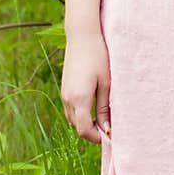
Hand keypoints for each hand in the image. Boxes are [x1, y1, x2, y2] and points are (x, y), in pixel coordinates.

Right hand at [61, 29, 111, 143]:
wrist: (82, 36)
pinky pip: (70, 109)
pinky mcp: (64, 88)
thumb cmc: (98, 57)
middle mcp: (68, 99)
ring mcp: (64, 94)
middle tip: (108, 129)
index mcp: (79, 99)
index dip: (96, 138)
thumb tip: (107, 128)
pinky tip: (93, 107)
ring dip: (85, 123)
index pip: (84, 130)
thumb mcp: (106, 83)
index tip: (109, 136)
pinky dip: (80, 114)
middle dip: (91, 132)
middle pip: (77, 127)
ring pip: (72, 119)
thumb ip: (105, 107)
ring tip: (102, 119)